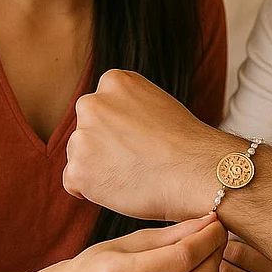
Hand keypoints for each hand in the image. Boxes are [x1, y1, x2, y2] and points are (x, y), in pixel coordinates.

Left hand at [64, 69, 239, 220]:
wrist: (197, 171)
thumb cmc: (185, 142)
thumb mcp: (155, 102)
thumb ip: (127, 106)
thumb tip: (109, 125)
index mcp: (113, 81)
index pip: (103, 106)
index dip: (121, 128)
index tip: (141, 139)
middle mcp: (92, 103)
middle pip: (88, 129)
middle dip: (104, 144)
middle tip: (136, 159)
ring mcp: (82, 137)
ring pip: (80, 155)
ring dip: (99, 167)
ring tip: (134, 173)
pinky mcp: (78, 170)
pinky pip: (74, 182)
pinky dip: (93, 190)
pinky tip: (122, 188)